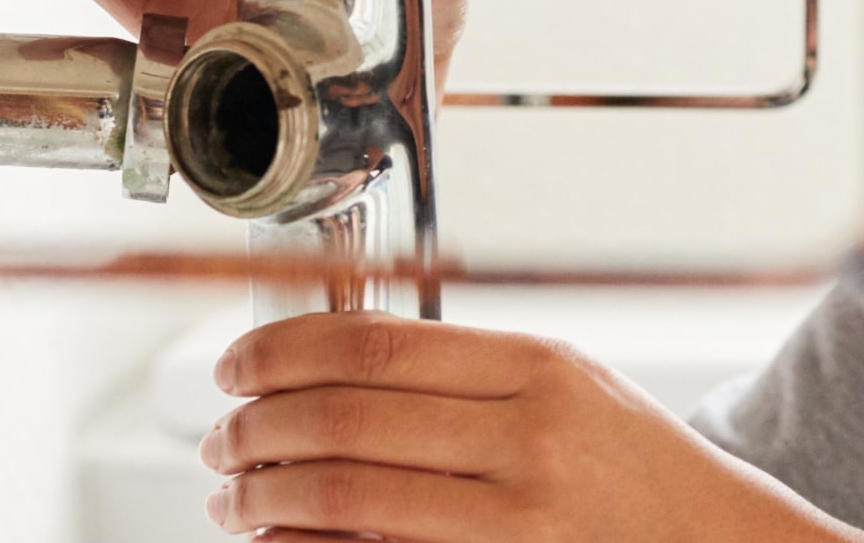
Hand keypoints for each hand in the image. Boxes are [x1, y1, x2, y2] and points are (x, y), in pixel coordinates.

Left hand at [200, 313, 863, 542]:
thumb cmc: (643, 482)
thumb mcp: (573, 396)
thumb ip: (467, 378)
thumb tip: (328, 373)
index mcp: (543, 371)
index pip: (373, 345)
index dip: (278, 354)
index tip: (235, 367)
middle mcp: (532, 439)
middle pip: (344, 418)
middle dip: (254, 429)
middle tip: (219, 440)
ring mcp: (520, 519)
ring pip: (346, 492)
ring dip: (264, 494)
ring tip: (236, 497)